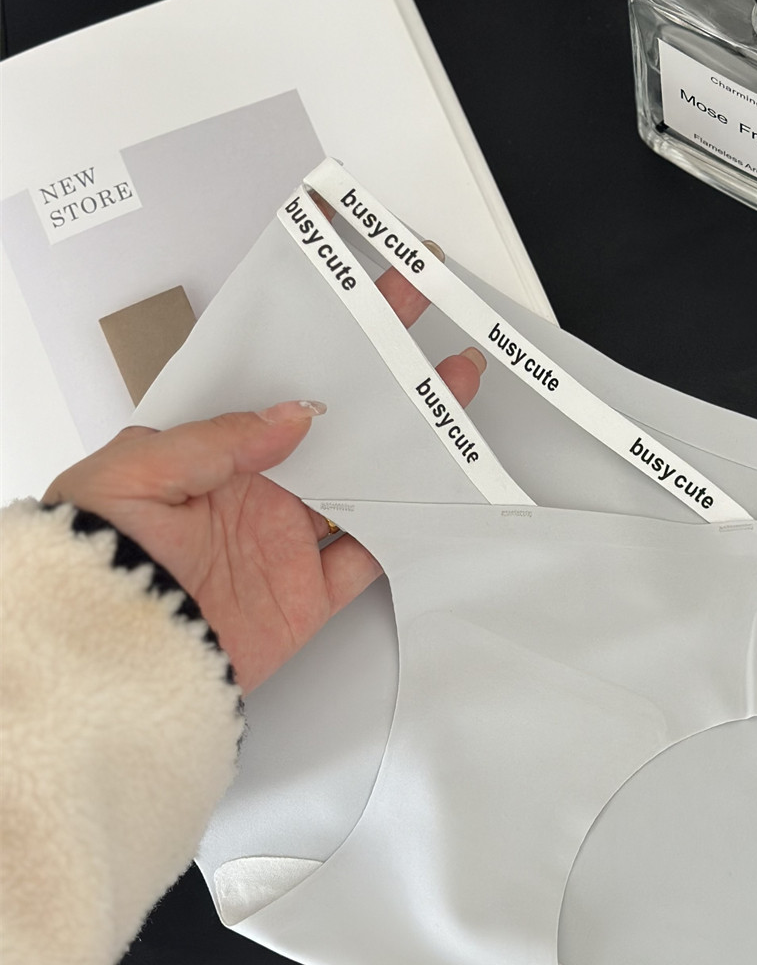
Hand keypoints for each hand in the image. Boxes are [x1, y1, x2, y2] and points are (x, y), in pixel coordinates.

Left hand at [43, 256, 480, 692]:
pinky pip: (370, 559)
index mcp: (212, 455)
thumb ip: (217, 440)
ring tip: (452, 402)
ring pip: (367, 485)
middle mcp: (257, 492)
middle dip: (387, 387)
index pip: (278, 391)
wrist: (108, 657)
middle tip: (429, 346)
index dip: (317, 349)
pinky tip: (441, 493)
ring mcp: (286, 543)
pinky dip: (407, 532)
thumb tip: (295, 413)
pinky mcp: (308, 597)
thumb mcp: (134, 473)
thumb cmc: (96, 561)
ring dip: (413, 446)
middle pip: (337, 432)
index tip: (359, 308)